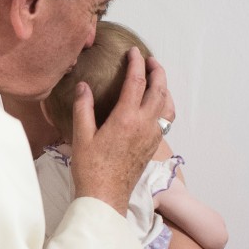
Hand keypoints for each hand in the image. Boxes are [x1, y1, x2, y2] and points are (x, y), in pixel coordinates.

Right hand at [70, 47, 174, 214]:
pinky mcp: (153, 146)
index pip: (137, 81)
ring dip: (165, 88)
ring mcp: (152, 136)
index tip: (133, 52)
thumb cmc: (90, 168)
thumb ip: (83, 107)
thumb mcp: (81, 135)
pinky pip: (166, 119)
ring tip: (157, 79)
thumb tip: (84, 85)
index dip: (136, 63)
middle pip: (159, 90)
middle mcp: (144, 125)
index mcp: (126, 118)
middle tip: (150, 59)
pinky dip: (165, 105)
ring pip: (168, 105)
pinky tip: (156, 105)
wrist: (106, 197)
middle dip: (157, 71)